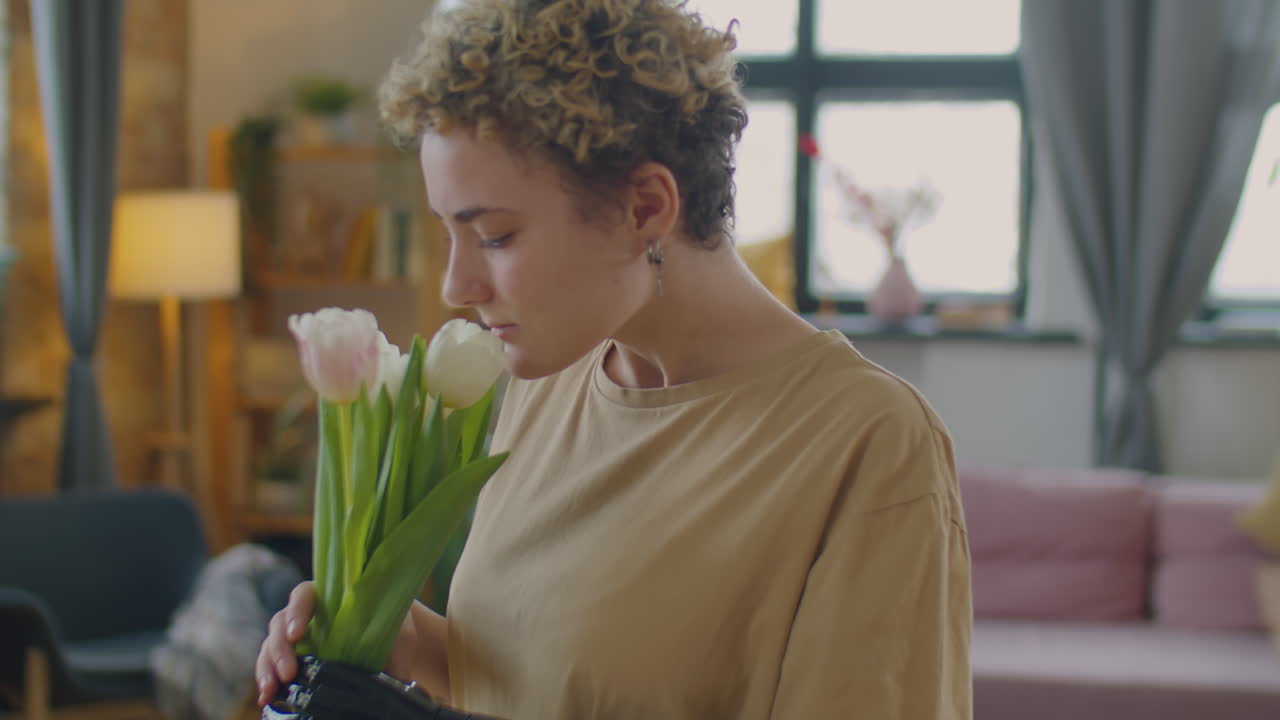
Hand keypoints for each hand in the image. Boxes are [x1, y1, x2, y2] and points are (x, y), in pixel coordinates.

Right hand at [255, 582, 423, 706]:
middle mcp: (307, 613)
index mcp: (330, 595)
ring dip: (267, 668)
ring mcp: (297, 636)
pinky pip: (272, 666)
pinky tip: (267, 698)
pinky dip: (267, 680)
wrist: (394, 644)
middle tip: (288, 673)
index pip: (304, 594)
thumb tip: (390, 672)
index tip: (298, 633)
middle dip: (280, 648)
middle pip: (280, 622)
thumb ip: (389, 642)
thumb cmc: (396, 629)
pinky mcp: (294, 658)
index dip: (297, 612)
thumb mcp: (398, 631)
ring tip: (270, 691)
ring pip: (271, 646)